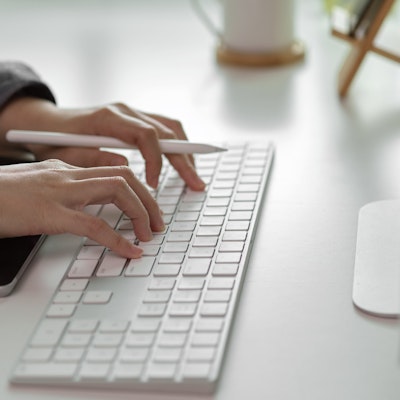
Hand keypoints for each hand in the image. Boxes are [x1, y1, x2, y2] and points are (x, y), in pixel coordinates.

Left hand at [0, 98, 204, 189]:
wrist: (46, 123)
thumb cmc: (52, 140)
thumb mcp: (64, 155)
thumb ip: (94, 159)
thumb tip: (126, 167)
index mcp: (108, 118)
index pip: (146, 135)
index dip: (156, 160)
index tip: (154, 184)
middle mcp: (125, 111)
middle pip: (166, 132)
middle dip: (184, 160)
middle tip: (196, 184)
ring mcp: (131, 114)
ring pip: (170, 128)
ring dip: (186, 153)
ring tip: (194, 176)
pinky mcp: (134, 120)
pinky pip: (164, 129)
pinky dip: (176, 146)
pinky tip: (182, 162)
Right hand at [0, 160, 164, 257]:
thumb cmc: (0, 196)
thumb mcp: (38, 187)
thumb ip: (65, 191)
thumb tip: (90, 207)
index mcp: (66, 170)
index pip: (115, 171)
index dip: (138, 189)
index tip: (149, 208)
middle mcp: (68, 176)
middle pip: (124, 177)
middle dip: (148, 200)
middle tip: (158, 224)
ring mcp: (60, 192)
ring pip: (117, 192)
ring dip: (140, 213)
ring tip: (149, 235)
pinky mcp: (50, 214)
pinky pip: (94, 225)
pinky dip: (118, 239)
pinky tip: (130, 251)